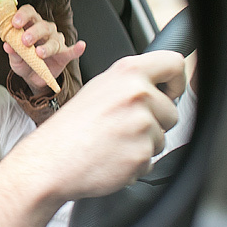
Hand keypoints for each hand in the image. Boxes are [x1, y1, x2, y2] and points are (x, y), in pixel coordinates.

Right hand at [0, 51, 185, 226]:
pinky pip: (152, 161)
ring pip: (162, 138)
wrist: (50, 160)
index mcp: (127, 72)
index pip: (175, 63)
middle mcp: (138, 94)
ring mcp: (142, 124)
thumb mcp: (99, 88)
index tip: (168, 93)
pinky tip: (112, 157)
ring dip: (143, 144)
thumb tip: (159, 86)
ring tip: (113, 142)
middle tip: (123, 127)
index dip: (175, 81)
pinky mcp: (142, 154)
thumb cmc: (70, 127)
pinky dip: (135, 163)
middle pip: (173, 110)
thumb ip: (132, 83)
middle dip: (155, 123)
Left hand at [4, 5, 85, 93]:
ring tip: (39, 53)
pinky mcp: (65, 55)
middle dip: (33, 32)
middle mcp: (45, 30)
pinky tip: (81, 46)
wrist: (34, 78)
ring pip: (54, 39)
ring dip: (47, 46)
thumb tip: (7, 46)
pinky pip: (72, 51)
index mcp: (31, 26)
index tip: (15, 23)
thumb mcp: (15, 60)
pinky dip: (77, 49)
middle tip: (25, 40)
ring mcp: (56, 41)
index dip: (22, 16)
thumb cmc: (24, 62)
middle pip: (42, 25)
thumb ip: (13, 52)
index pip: (29, 13)